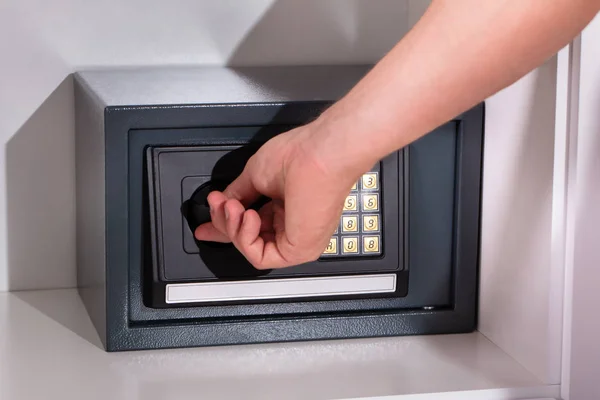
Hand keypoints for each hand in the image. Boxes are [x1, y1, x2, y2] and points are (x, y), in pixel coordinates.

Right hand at [194, 122, 362, 268]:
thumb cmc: (300, 156)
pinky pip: (261, 257)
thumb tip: (223, 204)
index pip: (252, 226)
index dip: (225, 228)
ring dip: (234, 228)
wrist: (318, 155)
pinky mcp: (300, 250)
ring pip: (252, 249)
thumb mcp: (256, 175)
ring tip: (235, 206)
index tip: (205, 227)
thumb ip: (238, 194)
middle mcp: (294, 225)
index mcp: (287, 207)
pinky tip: (250, 216)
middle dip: (224, 224)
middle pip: (248, 239)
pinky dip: (246, 238)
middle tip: (219, 205)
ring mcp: (298, 239)